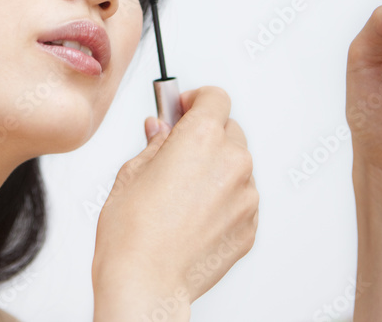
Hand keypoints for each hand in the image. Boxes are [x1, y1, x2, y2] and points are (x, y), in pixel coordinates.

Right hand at [91, 86, 257, 310]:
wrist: (146, 284)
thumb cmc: (131, 233)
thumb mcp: (131, 173)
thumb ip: (155, 143)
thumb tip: (160, 128)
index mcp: (202, 139)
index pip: (215, 98)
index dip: (196, 100)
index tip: (183, 108)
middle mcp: (232, 163)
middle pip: (230, 130)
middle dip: (206, 135)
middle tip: (177, 151)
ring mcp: (246, 197)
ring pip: (236, 167)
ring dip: (216, 169)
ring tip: (182, 193)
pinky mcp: (250, 226)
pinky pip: (240, 199)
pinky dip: (223, 199)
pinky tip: (192, 216)